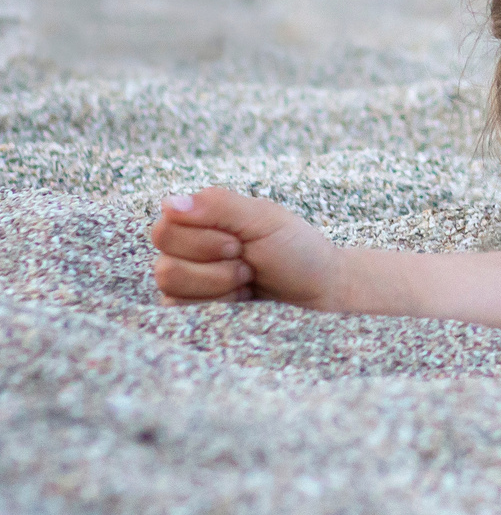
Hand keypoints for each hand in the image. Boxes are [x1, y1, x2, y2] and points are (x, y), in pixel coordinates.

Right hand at [150, 188, 344, 308]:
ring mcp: (187, 283)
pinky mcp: (193, 310)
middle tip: (247, 262)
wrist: (322, 291)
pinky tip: (241, 299)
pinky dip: (217, 304)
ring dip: (218, 284)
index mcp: (198, 221)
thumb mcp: (264, 219)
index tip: (239, 242)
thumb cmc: (296, 250)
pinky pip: (179, 311)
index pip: (165, 231)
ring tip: (247, 279)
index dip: (203, 240)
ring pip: (172, 289)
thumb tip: (169, 203)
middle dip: (216, 266)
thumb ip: (218, 206)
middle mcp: (185, 250)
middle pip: (164, 265)